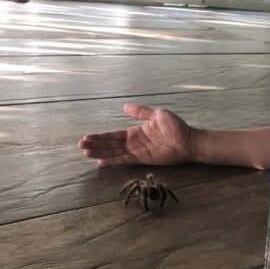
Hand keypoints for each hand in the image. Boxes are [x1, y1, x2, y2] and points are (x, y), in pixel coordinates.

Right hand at [78, 103, 194, 166]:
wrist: (188, 140)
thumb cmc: (175, 127)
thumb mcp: (157, 114)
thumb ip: (140, 112)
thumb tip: (124, 107)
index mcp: (136, 132)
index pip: (114, 134)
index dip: (100, 136)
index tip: (86, 136)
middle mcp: (134, 142)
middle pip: (110, 144)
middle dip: (96, 144)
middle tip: (80, 144)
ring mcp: (137, 151)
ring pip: (114, 152)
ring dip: (100, 152)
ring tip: (85, 152)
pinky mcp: (143, 159)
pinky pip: (125, 160)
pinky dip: (113, 160)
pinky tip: (101, 161)